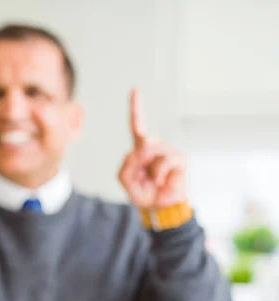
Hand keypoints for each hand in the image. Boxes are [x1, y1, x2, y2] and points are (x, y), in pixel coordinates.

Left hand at [118, 88, 187, 209]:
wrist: (161, 207)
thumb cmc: (145, 192)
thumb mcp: (126, 180)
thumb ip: (125, 166)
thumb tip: (137, 151)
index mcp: (141, 149)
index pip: (138, 126)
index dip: (136, 107)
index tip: (136, 88)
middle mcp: (156, 146)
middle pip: (142, 140)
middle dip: (140, 159)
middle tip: (146, 177)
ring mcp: (169, 151)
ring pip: (151, 155)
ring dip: (150, 173)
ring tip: (155, 181)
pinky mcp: (180, 159)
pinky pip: (163, 163)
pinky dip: (159, 175)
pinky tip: (162, 181)